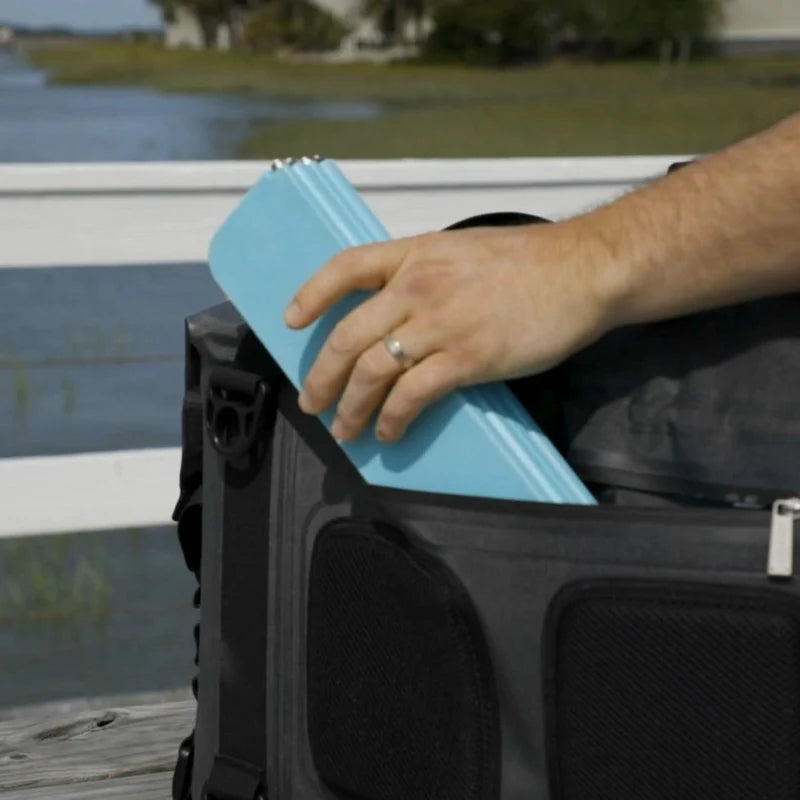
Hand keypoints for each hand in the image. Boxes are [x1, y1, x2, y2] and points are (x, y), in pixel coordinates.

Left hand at [284, 222, 615, 442]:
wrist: (583, 269)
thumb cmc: (533, 262)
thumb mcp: (467, 251)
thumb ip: (430, 274)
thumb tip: (408, 311)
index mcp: (416, 254)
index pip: (345, 267)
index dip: (311, 295)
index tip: (291, 321)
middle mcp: (418, 286)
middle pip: (348, 334)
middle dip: (322, 376)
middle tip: (312, 402)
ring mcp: (440, 323)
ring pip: (372, 370)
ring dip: (351, 407)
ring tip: (345, 430)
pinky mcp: (466, 357)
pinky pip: (412, 395)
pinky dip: (392, 419)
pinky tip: (389, 433)